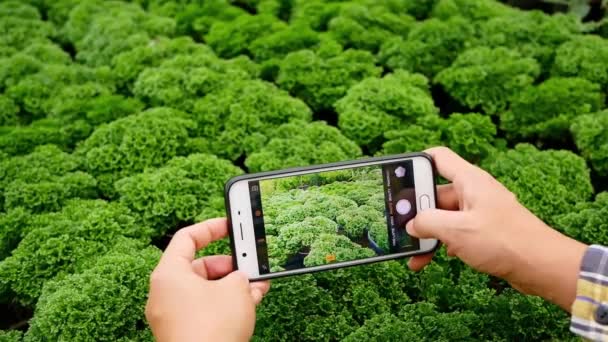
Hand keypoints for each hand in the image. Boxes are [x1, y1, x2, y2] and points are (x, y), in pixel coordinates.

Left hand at [145, 218, 269, 341]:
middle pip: (199, 266)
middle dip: (229, 266)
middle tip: (249, 266)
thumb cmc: (211, 328)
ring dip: (231, 287)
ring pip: (205, 290)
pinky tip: (250, 303)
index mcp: (168, 274)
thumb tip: (242, 281)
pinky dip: (225, 304)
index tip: (230, 225)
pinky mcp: (184, 332)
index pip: (187, 238)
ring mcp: (172, 315)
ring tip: (257, 287)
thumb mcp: (235, 290)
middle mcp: (165, 293)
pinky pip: (205, 309)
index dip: (211, 228)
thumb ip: (240, 276)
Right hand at [407, 147, 586, 310]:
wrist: (541, 266)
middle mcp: (472, 192)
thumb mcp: (457, 230)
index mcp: (468, 181)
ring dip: (426, 233)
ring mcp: (477, 212)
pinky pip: (453, 232)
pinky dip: (439, 243)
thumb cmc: (505, 241)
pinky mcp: (481, 231)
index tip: (397, 178)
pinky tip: (429, 259)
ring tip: (411, 252)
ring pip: (442, 217)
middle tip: (399, 226)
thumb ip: (428, 222)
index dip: (416, 162)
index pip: (438, 157)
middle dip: (416, 212)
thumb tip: (412, 225)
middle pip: (434, 193)